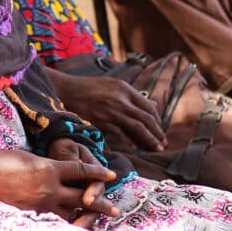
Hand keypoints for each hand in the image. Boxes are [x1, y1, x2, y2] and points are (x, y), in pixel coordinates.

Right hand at [0, 141, 117, 225]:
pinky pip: (54, 218)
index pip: (81, 172)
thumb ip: (47, 166)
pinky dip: (64, 220)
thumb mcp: (29, 157)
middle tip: (115, 210)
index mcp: (49, 169)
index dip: (98, 173)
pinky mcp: (32, 213)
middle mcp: (49, 188)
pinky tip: (69, 221)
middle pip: (83, 198)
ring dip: (84, 217)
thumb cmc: (2, 159)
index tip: (112, 174)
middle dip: (101, 204)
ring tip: (95, 220)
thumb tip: (58, 172)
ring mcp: (40, 203)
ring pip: (70, 214)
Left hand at [46, 139, 116, 227]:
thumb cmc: (63, 148)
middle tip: (82, 222)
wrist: (57, 150)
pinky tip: (69, 225)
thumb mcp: (67, 149)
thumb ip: (72, 159)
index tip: (87, 201)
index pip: (97, 183)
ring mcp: (85, 192)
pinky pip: (77, 212)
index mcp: (94, 169)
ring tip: (77, 227)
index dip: (94, 193)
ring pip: (88, 210)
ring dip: (83, 220)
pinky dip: (74, 219)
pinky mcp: (74, 200)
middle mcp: (92, 184)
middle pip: (96, 202)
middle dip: (90, 212)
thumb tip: (77, 165)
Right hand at [47, 67, 165, 151]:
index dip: (157, 121)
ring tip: (157, 148)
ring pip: (137, 127)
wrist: (68, 89)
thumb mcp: (113, 84)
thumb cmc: (90, 87)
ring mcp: (111, 109)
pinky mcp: (101, 119)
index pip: (148, 106)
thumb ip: (131, 95)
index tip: (160, 131)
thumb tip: (152, 105)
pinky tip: (135, 147)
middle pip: (146, 118)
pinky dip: (130, 141)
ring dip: (149, 139)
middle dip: (158, 133)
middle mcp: (120, 98)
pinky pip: (120, 132)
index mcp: (124, 88)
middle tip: (163, 144)